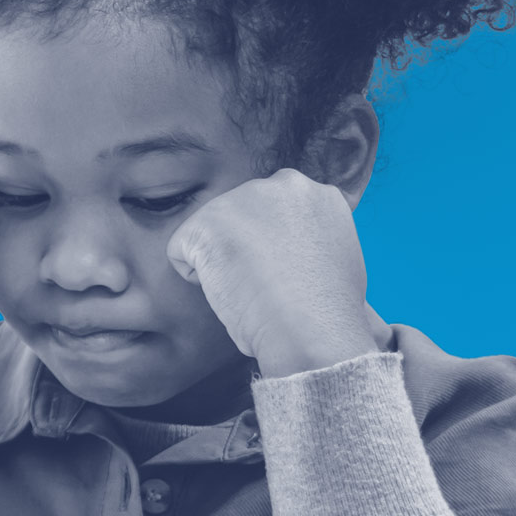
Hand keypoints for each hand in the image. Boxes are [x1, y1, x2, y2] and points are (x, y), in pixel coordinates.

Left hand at [167, 169, 375, 376]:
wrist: (314, 330)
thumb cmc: (325, 316)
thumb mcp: (334, 261)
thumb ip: (309, 240)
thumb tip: (286, 250)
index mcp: (319, 197)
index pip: (275, 212)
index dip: (271, 247)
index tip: (282, 275)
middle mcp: (285, 185)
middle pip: (240, 215)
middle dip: (242, 247)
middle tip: (265, 285)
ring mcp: (245, 198)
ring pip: (211, 230)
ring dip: (221, 262)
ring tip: (253, 290)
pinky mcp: (208, 220)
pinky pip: (181, 248)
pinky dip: (196, 276)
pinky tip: (229, 292)